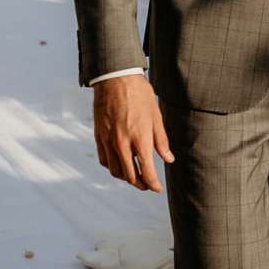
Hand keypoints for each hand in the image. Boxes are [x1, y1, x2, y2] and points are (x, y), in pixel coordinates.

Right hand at [93, 76, 173, 191]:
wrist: (115, 79)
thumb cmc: (140, 95)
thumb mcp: (156, 117)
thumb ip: (161, 141)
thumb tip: (168, 159)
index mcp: (140, 138)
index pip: (147, 171)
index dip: (153, 184)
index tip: (157, 189)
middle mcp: (122, 143)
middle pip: (130, 176)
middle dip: (140, 184)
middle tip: (148, 185)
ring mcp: (108, 141)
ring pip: (115, 171)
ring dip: (126, 178)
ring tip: (135, 176)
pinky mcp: (99, 137)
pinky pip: (104, 160)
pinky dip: (113, 167)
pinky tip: (120, 164)